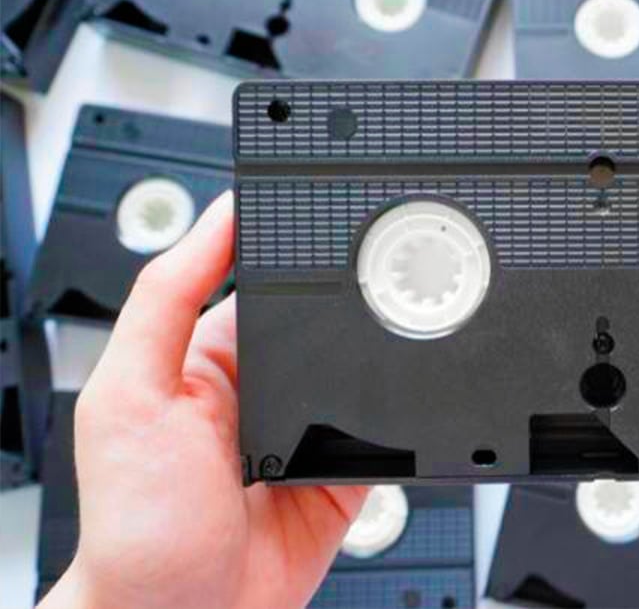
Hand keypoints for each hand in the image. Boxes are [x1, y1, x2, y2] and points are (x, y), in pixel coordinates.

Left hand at [40, 193, 367, 608]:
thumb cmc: (136, 525)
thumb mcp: (131, 393)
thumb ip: (168, 300)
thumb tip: (216, 220)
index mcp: (202, 360)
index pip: (252, 281)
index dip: (285, 246)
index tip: (320, 210)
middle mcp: (259, 393)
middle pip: (320, 323)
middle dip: (351, 301)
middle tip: (385, 272)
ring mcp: (305, 435)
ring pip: (362, 374)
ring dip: (383, 357)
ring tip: (405, 331)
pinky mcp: (346, 476)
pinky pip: (389, 434)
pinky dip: (405, 419)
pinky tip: (408, 404)